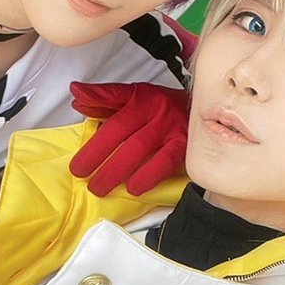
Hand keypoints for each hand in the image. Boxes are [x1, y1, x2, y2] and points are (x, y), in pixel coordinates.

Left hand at [69, 81, 188, 195]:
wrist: (209, 113)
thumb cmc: (166, 108)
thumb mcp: (137, 97)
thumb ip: (105, 99)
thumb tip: (77, 96)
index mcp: (141, 97)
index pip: (113, 99)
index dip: (94, 99)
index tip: (76, 103)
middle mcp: (155, 110)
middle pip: (121, 129)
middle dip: (97, 152)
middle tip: (80, 172)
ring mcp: (171, 127)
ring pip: (138, 147)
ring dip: (116, 168)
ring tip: (100, 186)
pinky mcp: (185, 146)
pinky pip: (165, 161)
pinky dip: (148, 175)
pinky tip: (134, 187)